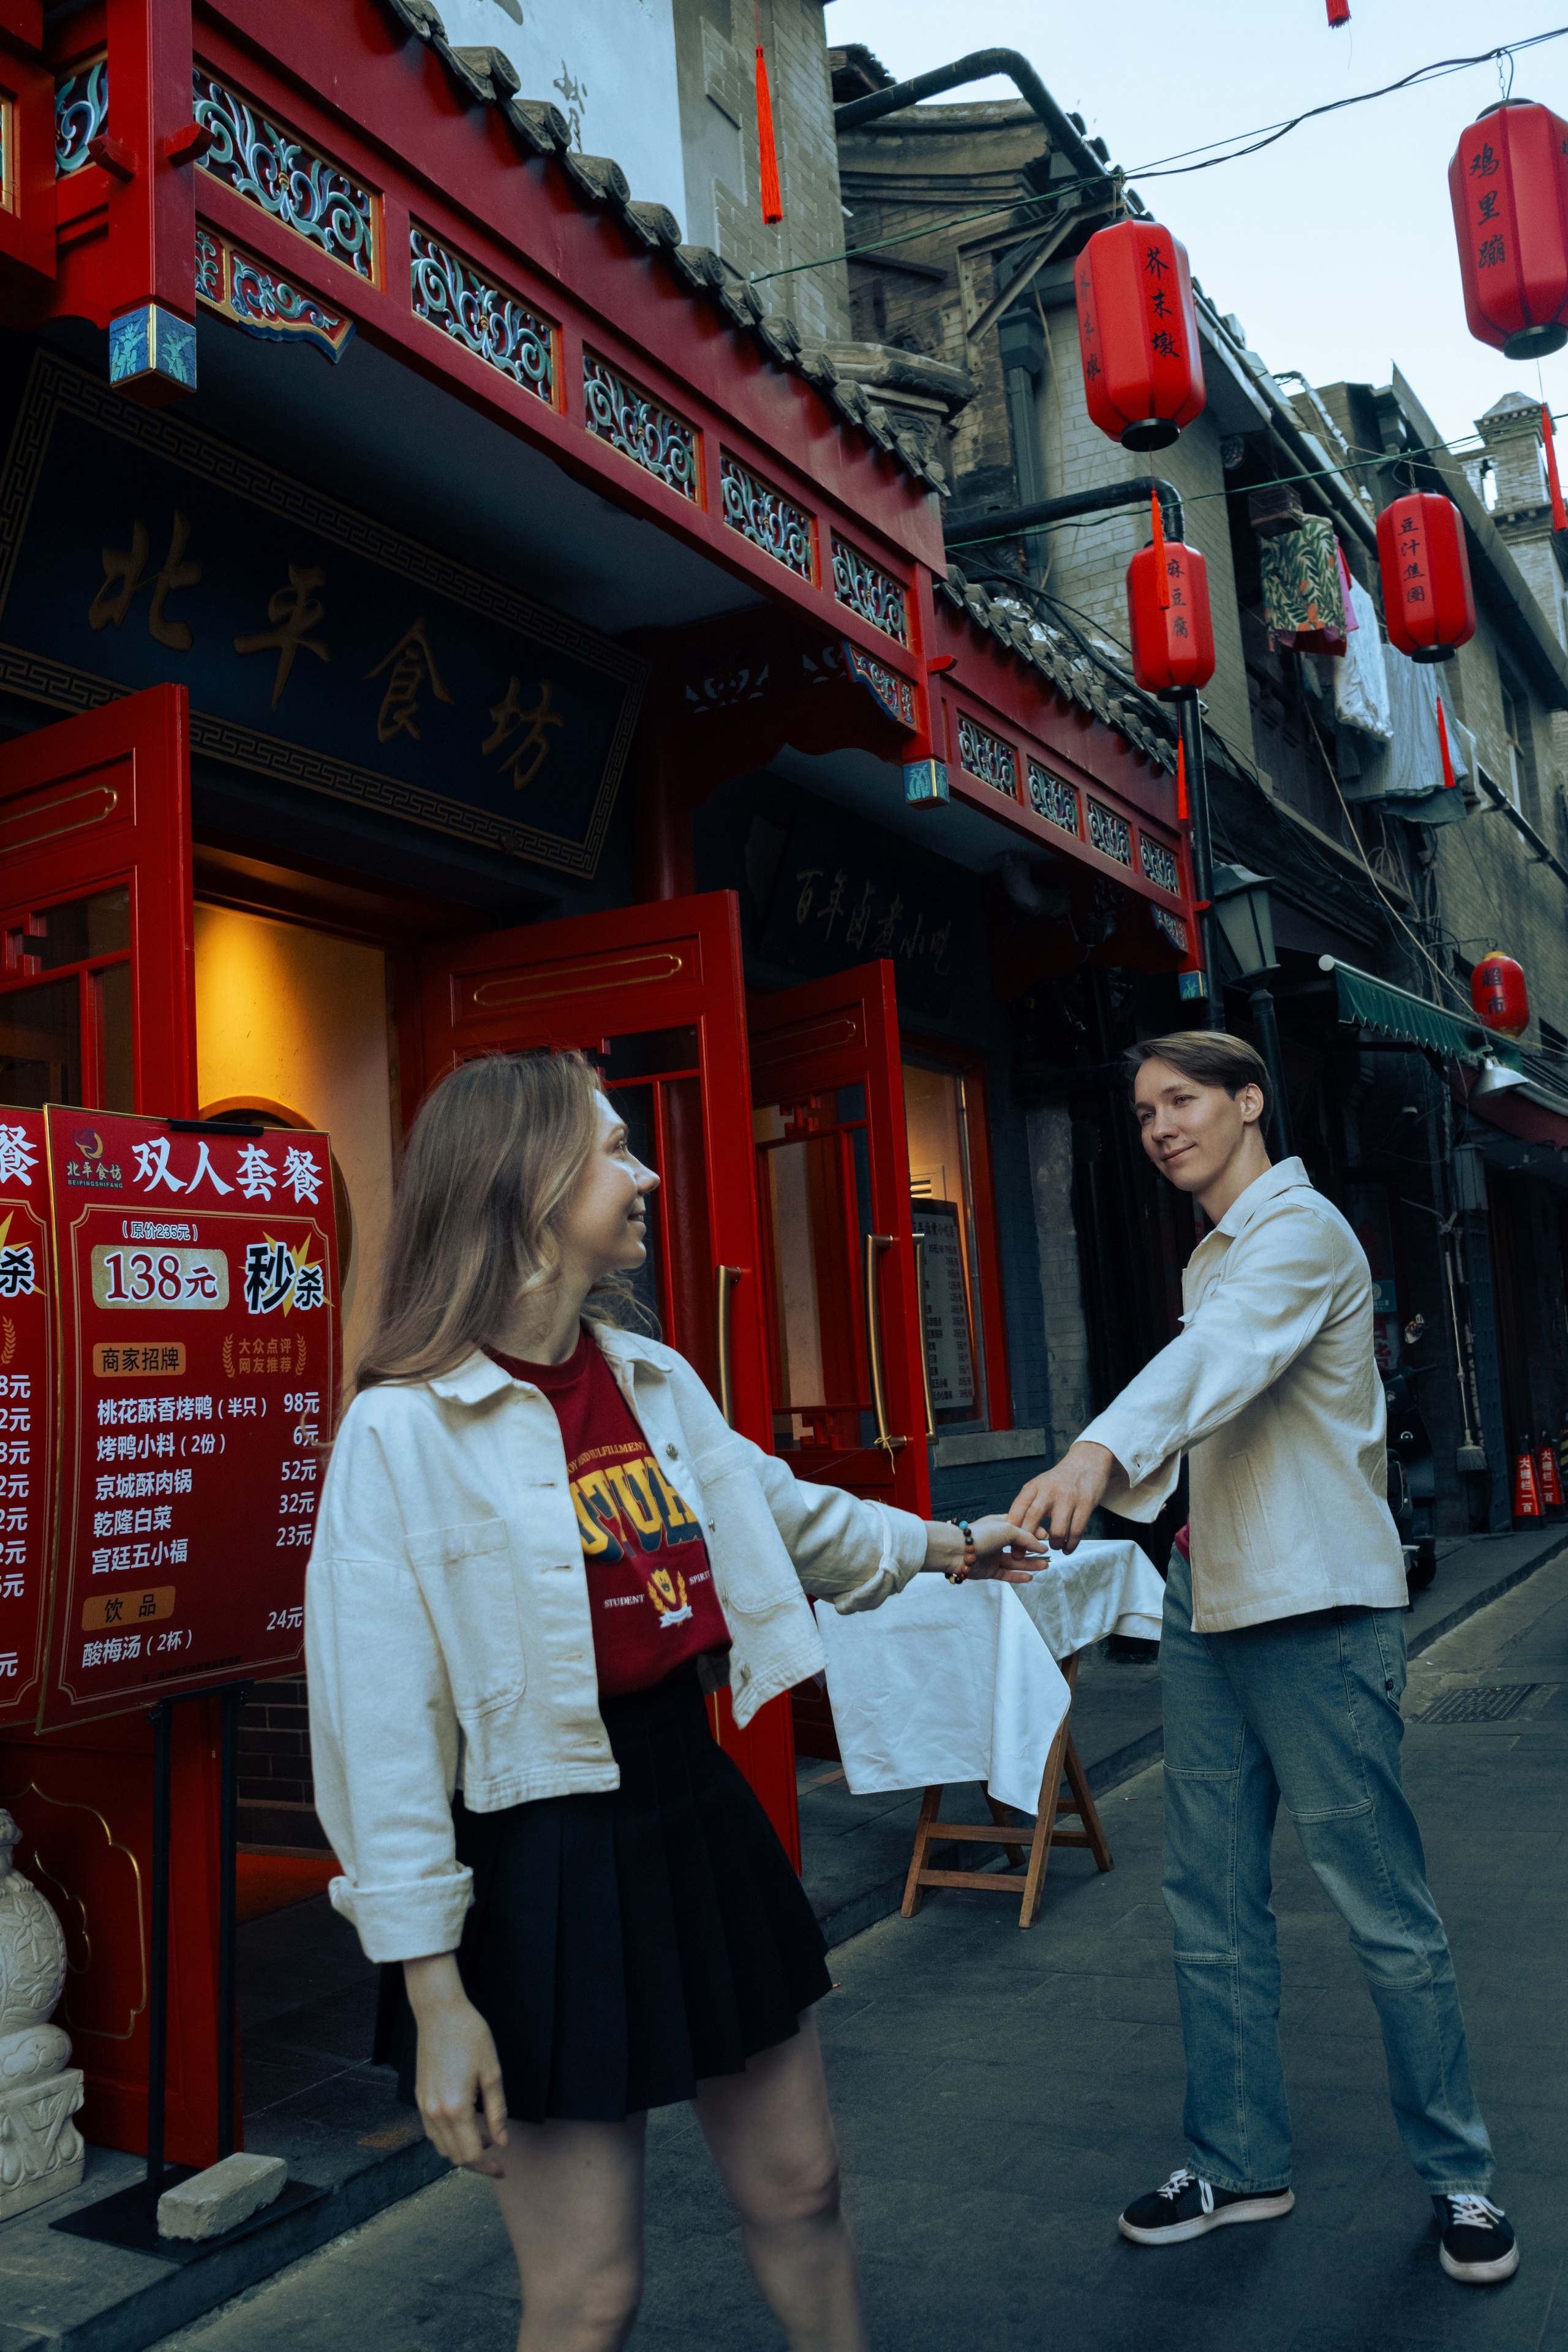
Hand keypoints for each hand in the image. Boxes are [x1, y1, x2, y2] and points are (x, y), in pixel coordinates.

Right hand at [403, 1953, 508, 2175]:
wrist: (439, 2012)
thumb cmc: (470, 2036)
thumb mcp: (492, 2073)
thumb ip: (497, 2112)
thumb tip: (502, 2142)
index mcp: (455, 2108)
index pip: (471, 2154)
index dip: (488, 2167)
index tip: (503, 2169)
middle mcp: (435, 2113)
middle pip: (454, 2156)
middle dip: (477, 2162)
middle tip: (497, 2156)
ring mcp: (423, 2106)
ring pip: (441, 2147)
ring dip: (461, 2150)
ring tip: (484, 2137)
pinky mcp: (418, 2097)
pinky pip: (432, 2132)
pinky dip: (449, 2138)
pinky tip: (466, 2124)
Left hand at [921, 1518, 1046, 1583]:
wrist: (957, 1551)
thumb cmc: (980, 1535)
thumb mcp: (1008, 1529)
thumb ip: (1027, 1538)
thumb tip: (1041, 1547)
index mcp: (1000, 1524)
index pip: (1022, 1527)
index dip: (1035, 1532)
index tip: (1048, 1537)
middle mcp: (997, 1539)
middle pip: (1020, 1546)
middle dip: (1035, 1551)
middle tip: (1050, 1555)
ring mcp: (993, 1556)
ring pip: (1015, 1561)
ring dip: (1030, 1564)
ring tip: (1045, 1566)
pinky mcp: (988, 1570)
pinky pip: (1007, 1574)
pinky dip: (1018, 1576)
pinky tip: (1031, 1577)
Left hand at [1007, 1441, 1119, 1554]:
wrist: (1088, 1461)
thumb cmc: (1061, 1479)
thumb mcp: (1040, 1484)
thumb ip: (1029, 1504)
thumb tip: (1015, 1530)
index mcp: (1034, 1487)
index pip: (1017, 1509)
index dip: (1012, 1529)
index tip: (1009, 1543)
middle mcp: (1049, 1491)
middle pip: (1032, 1520)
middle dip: (1026, 1542)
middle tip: (1023, 1555)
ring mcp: (1068, 1498)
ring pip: (1056, 1531)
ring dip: (1053, 1544)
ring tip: (1054, 1547)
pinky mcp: (1085, 1504)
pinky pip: (1076, 1531)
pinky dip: (1070, 1545)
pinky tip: (1067, 1548)